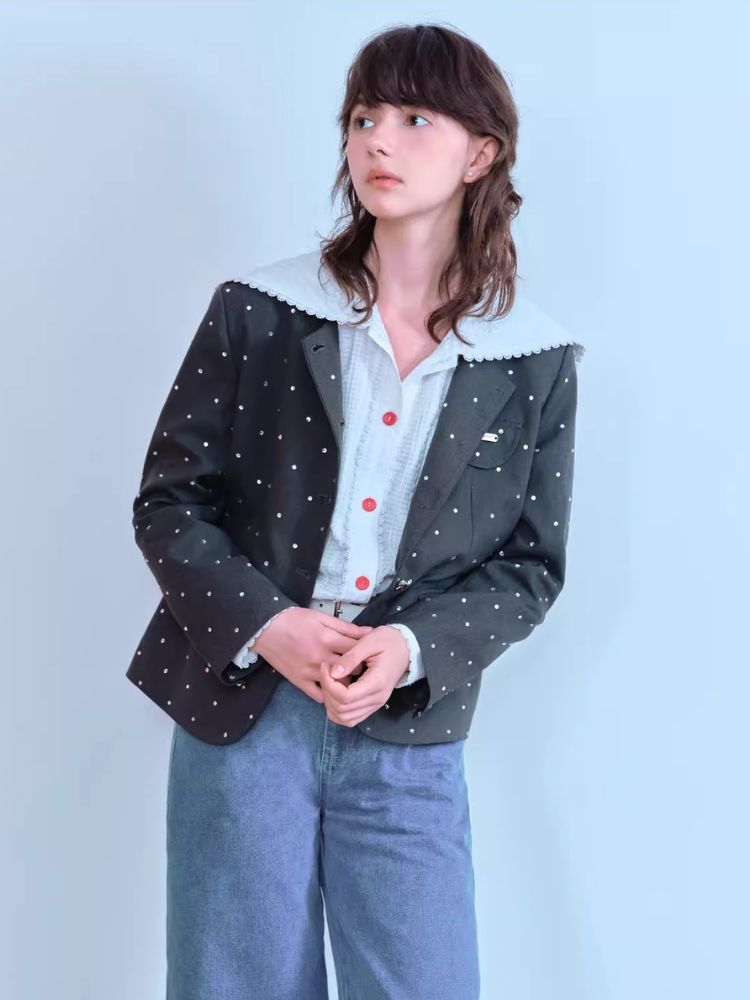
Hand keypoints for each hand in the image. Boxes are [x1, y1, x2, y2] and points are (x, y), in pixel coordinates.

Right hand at [253, 607, 373, 703]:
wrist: (266, 628)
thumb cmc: (295, 619)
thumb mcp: (322, 617)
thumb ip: (346, 627)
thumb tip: (369, 632)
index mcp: (327, 638)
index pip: (357, 650)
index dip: (367, 651)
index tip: (371, 653)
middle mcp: (320, 658)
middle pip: (352, 670)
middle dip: (360, 668)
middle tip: (363, 666)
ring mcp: (309, 672)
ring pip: (338, 685)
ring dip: (346, 682)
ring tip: (350, 677)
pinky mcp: (299, 682)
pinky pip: (319, 696)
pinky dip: (329, 694)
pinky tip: (334, 688)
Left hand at [318, 626, 410, 727]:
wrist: (404, 648)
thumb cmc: (387, 641)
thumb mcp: (369, 641)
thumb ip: (351, 657)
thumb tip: (333, 673)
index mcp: (377, 683)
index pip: (345, 697)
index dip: (328, 684)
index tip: (325, 666)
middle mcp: (377, 699)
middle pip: (342, 709)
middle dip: (327, 692)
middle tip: (326, 672)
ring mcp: (375, 705)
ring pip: (344, 718)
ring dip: (330, 703)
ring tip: (330, 683)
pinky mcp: (372, 706)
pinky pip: (350, 719)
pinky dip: (337, 710)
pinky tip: (335, 693)